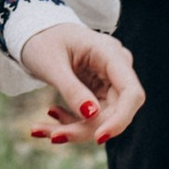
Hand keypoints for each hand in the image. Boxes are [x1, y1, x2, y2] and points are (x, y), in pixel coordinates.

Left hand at [18, 23, 144, 144]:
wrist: (37, 30)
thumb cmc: (42, 40)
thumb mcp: (51, 65)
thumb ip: (72, 89)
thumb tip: (92, 116)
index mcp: (110, 53)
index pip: (131, 93)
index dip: (120, 119)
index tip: (99, 138)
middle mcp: (116, 68)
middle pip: (116, 111)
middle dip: (85, 128)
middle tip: (52, 136)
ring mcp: (109, 80)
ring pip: (103, 118)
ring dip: (74, 129)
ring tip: (39, 128)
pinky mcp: (99, 91)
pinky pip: (92, 115)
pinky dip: (71, 121)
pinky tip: (51, 114)